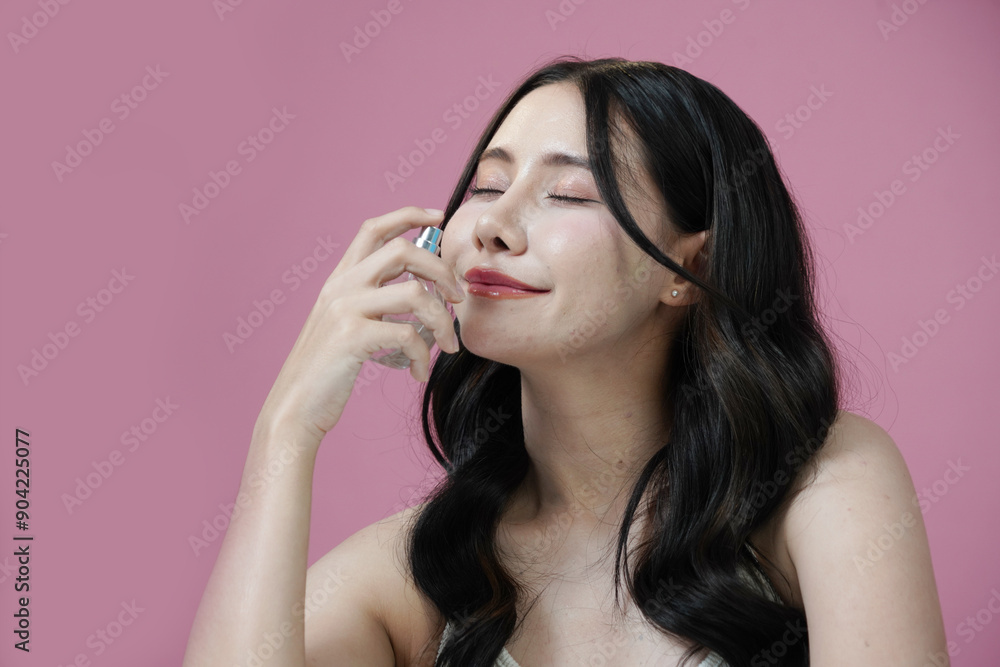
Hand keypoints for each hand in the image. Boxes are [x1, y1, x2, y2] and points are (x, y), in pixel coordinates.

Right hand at [254, 206, 464, 443]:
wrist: (294, 409)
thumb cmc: (327, 372)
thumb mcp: (344, 325)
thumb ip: (371, 303)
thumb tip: (418, 293)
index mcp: (339, 279)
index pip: (374, 229)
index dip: (409, 215)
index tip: (438, 217)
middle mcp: (340, 286)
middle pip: (403, 250)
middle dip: (441, 270)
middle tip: (457, 298)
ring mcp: (344, 309)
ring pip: (414, 292)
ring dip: (442, 321)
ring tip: (448, 346)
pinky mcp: (351, 337)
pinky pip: (408, 334)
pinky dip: (423, 356)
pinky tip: (419, 373)